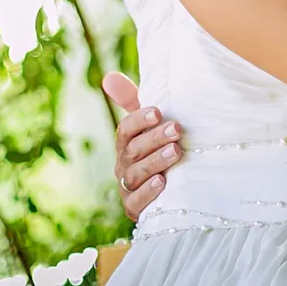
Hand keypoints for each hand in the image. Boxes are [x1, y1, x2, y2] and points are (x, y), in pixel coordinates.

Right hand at [104, 72, 182, 220]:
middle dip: (155, 138)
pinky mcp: (134, 208)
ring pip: (136, 174)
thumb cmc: (158, 149)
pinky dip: (148, 193)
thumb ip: (132, 101)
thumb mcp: (150, 125)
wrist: (168, 191)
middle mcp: (123, 164)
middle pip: (133, 150)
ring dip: (156, 162)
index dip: (139, 120)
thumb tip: (109, 76)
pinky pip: (136, 202)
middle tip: (177, 128)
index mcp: (126, 143)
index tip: (158, 112)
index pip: (126, 129)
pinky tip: (163, 183)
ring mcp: (127, 187)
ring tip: (176, 151)